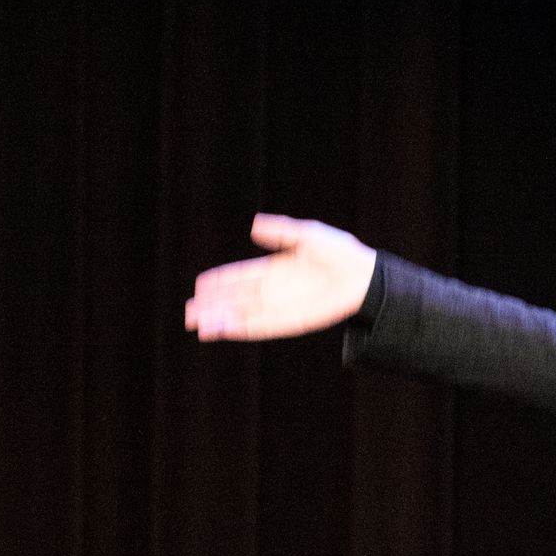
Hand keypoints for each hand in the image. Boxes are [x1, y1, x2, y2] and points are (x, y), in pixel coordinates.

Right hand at [185, 213, 376, 340]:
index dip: (221, 281)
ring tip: (198, 324)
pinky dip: (242, 328)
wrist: (366, 277)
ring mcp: (283, 306)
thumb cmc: (342, 253)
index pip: (241, 276)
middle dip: (213, 305)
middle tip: (189, 311)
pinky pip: (262, 326)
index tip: (200, 285)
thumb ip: (280, 231)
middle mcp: (276, 290)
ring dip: (222, 320)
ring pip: (244, 315)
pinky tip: (223, 330)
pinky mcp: (293, 321)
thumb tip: (255, 225)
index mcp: (276, 269)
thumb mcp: (308, 235)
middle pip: (237, 299)